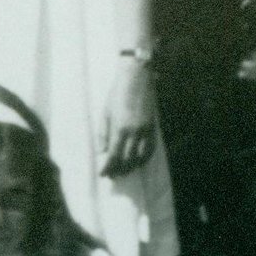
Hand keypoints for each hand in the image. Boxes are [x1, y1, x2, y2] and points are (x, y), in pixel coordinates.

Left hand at [99, 59, 155, 175]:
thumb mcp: (105, 113)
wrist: (137, 79)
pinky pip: (151, 149)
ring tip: (125, 171)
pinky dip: (144, 158)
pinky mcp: (153, 127)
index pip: (113, 156)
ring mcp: (146, 130)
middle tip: (113, 176)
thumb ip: (103, 134)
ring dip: (132, 167)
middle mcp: (134, 132)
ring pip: (141, 157)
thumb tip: (101, 152)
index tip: (103, 175)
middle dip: (120, 170)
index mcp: (119, 128)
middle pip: (127, 160)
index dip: (108, 168)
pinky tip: (138, 161)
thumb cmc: (117, 94)